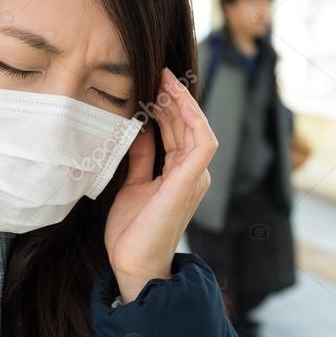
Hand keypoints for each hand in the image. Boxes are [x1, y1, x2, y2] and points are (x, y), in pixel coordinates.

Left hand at [104, 68, 217, 302]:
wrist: (133, 263)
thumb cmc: (133, 231)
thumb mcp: (133, 184)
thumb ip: (142, 157)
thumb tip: (139, 128)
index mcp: (179, 173)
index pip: (177, 130)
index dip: (167, 105)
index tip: (151, 83)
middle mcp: (192, 173)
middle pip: (188, 125)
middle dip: (173, 97)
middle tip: (157, 73)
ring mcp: (194, 177)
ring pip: (198, 128)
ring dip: (183, 102)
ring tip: (165, 81)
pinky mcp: (191, 182)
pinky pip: (202, 143)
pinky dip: (193, 119)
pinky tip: (176, 102)